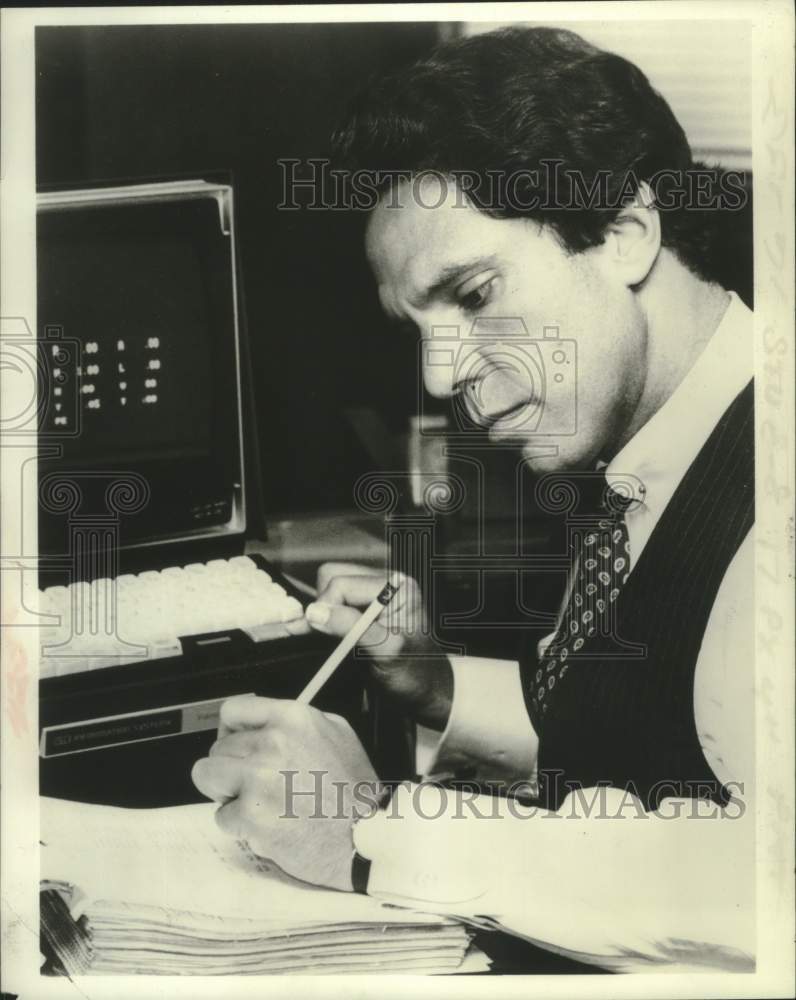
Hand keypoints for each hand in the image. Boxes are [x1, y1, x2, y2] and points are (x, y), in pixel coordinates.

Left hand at [191, 694, 379, 890]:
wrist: (365, 837)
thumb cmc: (354, 791)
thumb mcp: (337, 732)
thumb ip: (296, 722)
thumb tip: (263, 721)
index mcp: (293, 718)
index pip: (233, 710)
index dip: (229, 730)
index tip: (234, 743)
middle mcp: (273, 743)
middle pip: (219, 747)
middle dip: (232, 767)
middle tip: (258, 783)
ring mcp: (259, 780)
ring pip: (206, 776)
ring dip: (226, 791)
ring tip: (254, 800)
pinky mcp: (250, 816)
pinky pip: (222, 816)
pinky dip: (239, 825)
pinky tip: (267, 824)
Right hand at [285, 563, 452, 727]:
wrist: (424, 690)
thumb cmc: (414, 673)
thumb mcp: (385, 651)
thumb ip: (351, 627)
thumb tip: (314, 612)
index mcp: (396, 586)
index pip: (342, 584)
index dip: (326, 609)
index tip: (318, 636)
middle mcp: (384, 582)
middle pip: (332, 578)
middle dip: (323, 607)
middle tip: (324, 637)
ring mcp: (373, 593)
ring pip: (329, 588)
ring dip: (323, 612)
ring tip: (331, 639)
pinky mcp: (363, 606)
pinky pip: (333, 601)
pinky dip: (324, 617)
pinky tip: (325, 635)